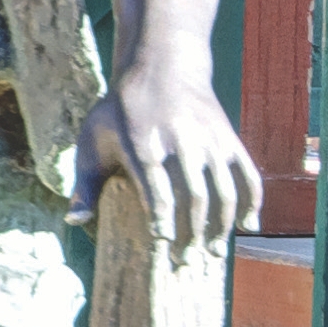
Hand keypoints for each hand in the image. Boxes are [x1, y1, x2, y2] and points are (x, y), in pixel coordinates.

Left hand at [70, 64, 262, 252]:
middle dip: (190, 231)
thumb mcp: (92, 139)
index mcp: (143, 143)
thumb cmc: (119, 111)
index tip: (162, 240)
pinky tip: (248, 226)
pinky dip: (252, 201)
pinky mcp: (229, 139)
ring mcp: (210, 140)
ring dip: (221, 225)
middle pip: (192, 194)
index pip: (155, 186)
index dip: (161, 215)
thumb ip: (85, 183)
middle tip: (184, 261)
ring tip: (212, 252)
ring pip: (223, 189)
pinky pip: (247, 174)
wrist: (162, 65)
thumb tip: (75, 222)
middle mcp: (181, 142)